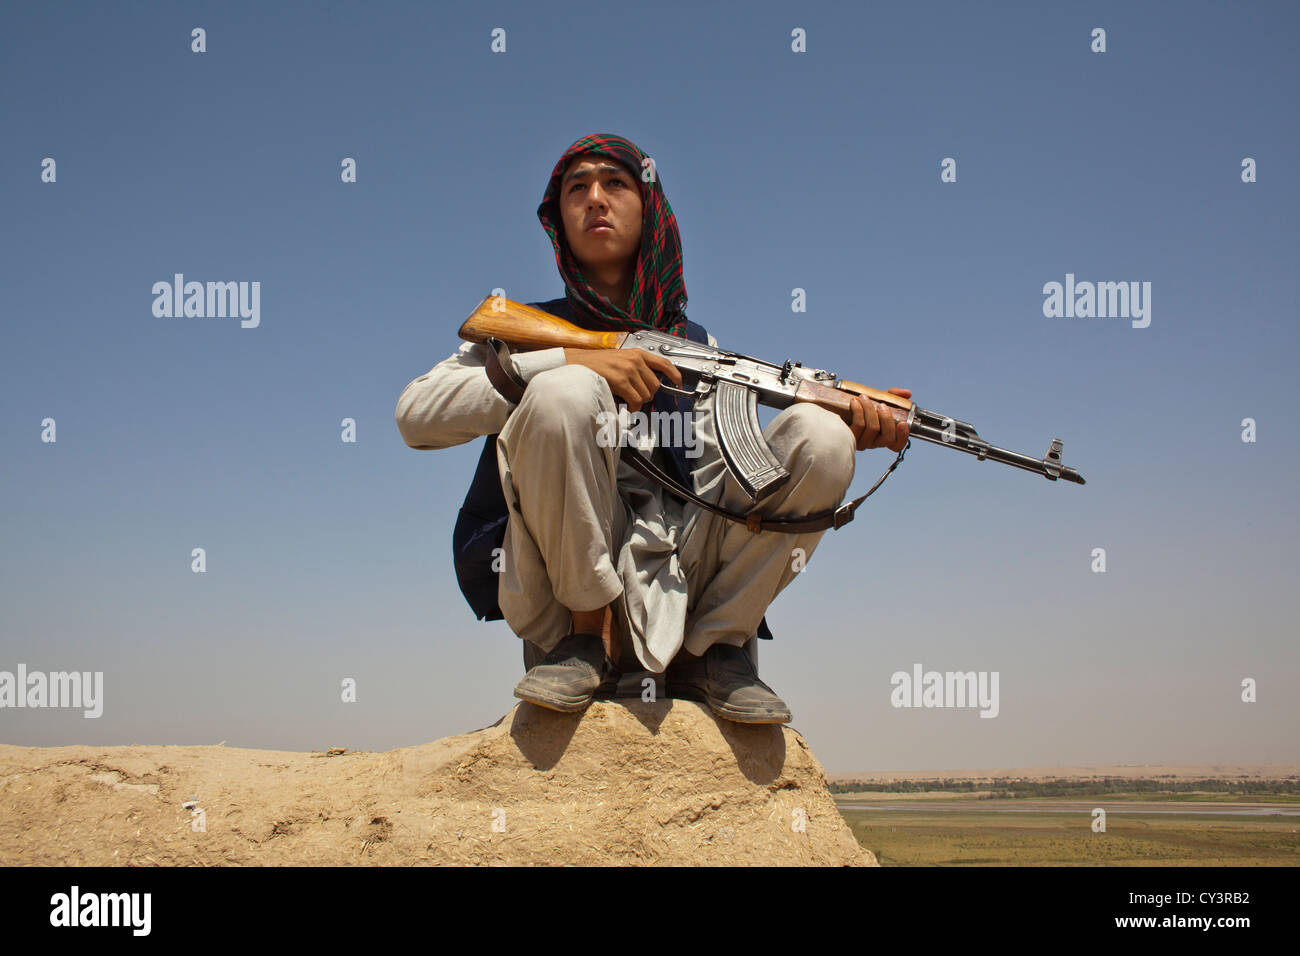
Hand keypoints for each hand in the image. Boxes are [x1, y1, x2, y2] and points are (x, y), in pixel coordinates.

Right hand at [562, 348, 682, 411]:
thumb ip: (636, 367)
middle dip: (648, 394)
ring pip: (646, 395)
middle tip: (636, 396)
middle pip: (655, 385)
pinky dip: (632, 407)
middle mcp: (635, 360)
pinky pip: (635, 400)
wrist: (576, 363)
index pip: (664, 363)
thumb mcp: (620, 359)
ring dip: (638, 401)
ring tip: (627, 399)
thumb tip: (649, 384)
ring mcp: (628, 370)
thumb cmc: (596, 364)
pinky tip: (625, 404)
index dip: (675, 374)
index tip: (678, 383)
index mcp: (637, 353)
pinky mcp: (620, 380)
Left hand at [849, 388, 910, 451]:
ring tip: (864, 398)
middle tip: (882, 405)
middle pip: (887, 437)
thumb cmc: (860, 407)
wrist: (835, 409)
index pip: (897, 445)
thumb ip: (893, 396)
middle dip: (887, 418)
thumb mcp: (878, 400)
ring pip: (872, 429)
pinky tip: (855, 402)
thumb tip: (907, 393)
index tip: (903, 423)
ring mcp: (861, 442)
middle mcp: (873, 442)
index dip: (903, 437)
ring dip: (870, 410)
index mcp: (883, 436)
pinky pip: (858, 426)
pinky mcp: (848, 437)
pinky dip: (858, 411)